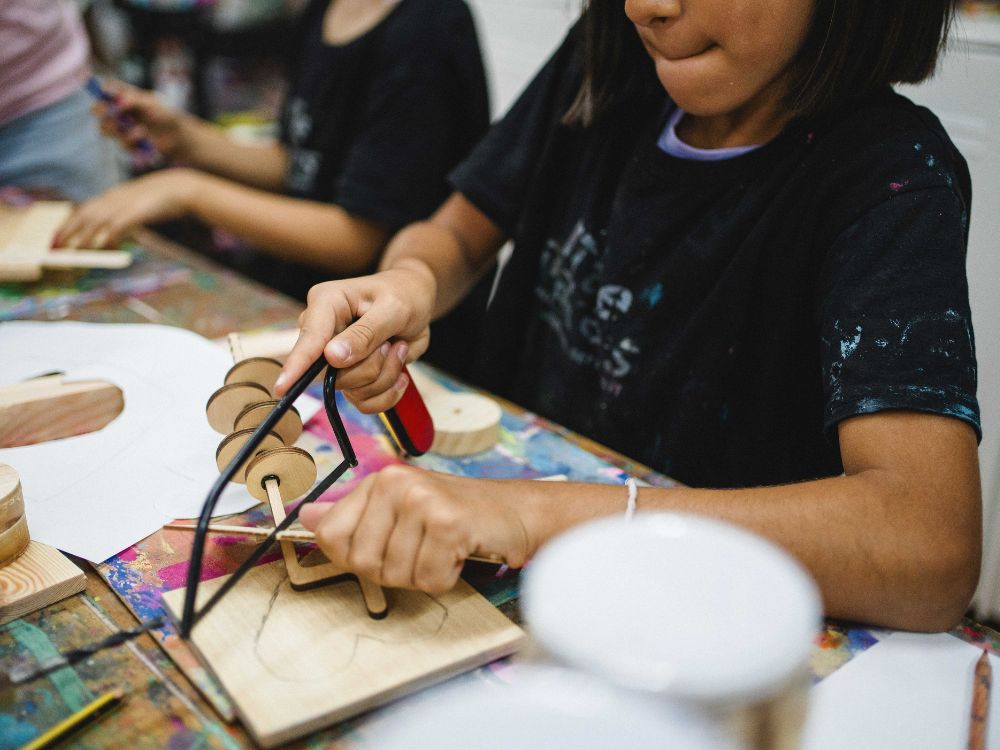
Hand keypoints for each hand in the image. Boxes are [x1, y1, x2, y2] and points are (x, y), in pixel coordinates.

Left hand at [56, 169, 198, 247]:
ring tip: (75, 251)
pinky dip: (110, 238)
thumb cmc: (165, 198)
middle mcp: (114, 198)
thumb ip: (128, 215)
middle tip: (57, 245)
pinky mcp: (134, 213)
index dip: (72, 221)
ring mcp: (123, 205)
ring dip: (83, 237)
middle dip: (69, 230)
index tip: (62, 233)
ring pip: (95, 222)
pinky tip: (108, 248)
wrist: (181, 188)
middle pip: (84, 214)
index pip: (86, 208)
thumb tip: (121, 231)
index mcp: (114, 195)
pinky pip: (116, 227)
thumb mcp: (141, 205)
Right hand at [93, 81, 188, 158]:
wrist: (179, 138)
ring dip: (120, 131)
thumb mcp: (152, 103)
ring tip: (141, 132)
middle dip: (102, 113)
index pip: (104, 90)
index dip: (99, 92)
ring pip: (105, 129)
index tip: (102, 96)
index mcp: (124, 96)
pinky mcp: (128, 143)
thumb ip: (134, 99)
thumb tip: (118, 101)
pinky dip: (133, 143)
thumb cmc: (167, 115)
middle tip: (111, 115)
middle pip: (98, 111)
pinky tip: (145, 141)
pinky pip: (122, 144)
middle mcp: (119, 111)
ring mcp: (122, 127)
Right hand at [275, 263, 436, 412]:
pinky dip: (388, 392)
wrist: (416, 301)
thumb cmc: (403, 295)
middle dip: (372, 366)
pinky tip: (400, 372)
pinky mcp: (350, 377)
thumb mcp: (393, 309)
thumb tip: (331, 357)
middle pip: (334, 373)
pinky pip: (364, 402)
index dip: (296, 365)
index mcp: (325, 303)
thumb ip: (365, 333)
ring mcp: (334, 359)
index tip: (282, 387)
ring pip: (353, 390)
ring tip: (397, 347)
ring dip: (385, 376)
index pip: (309, 339)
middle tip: (392, 344)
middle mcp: (323, 333)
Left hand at [298, 466, 531, 592]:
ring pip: (396, 574)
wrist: (514, 512)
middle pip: (361, 561)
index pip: (331, 536)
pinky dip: (446, 577)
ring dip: (423, 574)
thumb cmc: (458, 515)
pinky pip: (429, 579)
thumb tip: (306, 517)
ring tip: (443, 549)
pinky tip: (458, 553)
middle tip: (423, 550)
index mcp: (379, 480)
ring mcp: (422, 501)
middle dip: (394, 570)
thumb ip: (354, 515)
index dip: (355, 557)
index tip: (387, 549)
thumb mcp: (400, 509)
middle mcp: (396, 483)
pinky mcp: (448, 523)